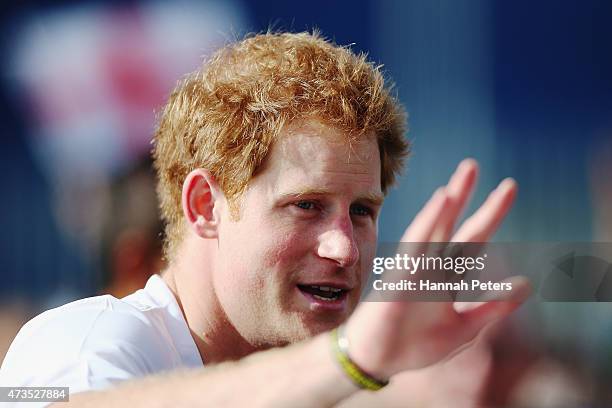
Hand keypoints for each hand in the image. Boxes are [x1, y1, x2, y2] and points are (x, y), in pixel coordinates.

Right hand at [344, 159, 529, 378]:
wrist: (381, 361)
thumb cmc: (416, 344)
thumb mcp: (465, 327)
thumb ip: (493, 306)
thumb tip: (525, 283)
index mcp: (447, 276)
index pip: (472, 239)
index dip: (489, 213)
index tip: (506, 187)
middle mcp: (431, 266)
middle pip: (452, 224)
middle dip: (464, 194)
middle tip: (472, 164)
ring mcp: (415, 269)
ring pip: (434, 228)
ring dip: (449, 202)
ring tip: (464, 176)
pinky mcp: (401, 277)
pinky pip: (416, 245)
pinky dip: (429, 221)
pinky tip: (442, 202)